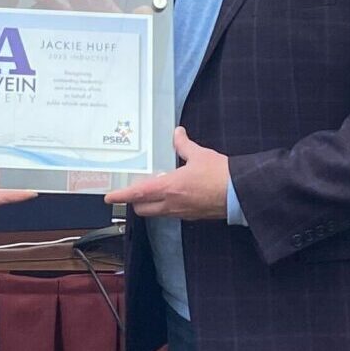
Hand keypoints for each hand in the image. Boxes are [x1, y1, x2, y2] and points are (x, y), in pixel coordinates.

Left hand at [105, 126, 230, 218]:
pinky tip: (175, 194)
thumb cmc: (220, 174)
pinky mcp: (192, 217)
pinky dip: (166, 206)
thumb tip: (177, 133)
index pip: (137, 194)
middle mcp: (171, 204)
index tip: (109, 197)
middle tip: (135, 189)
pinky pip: (171, 214)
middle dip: (134, 201)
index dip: (120, 196)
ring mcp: (181, 213)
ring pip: (156, 213)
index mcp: (169, 188)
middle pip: (142, 208)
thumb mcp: (199, 154)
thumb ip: (184, 145)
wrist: (241, 193)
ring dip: (151, 203)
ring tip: (155, 189)